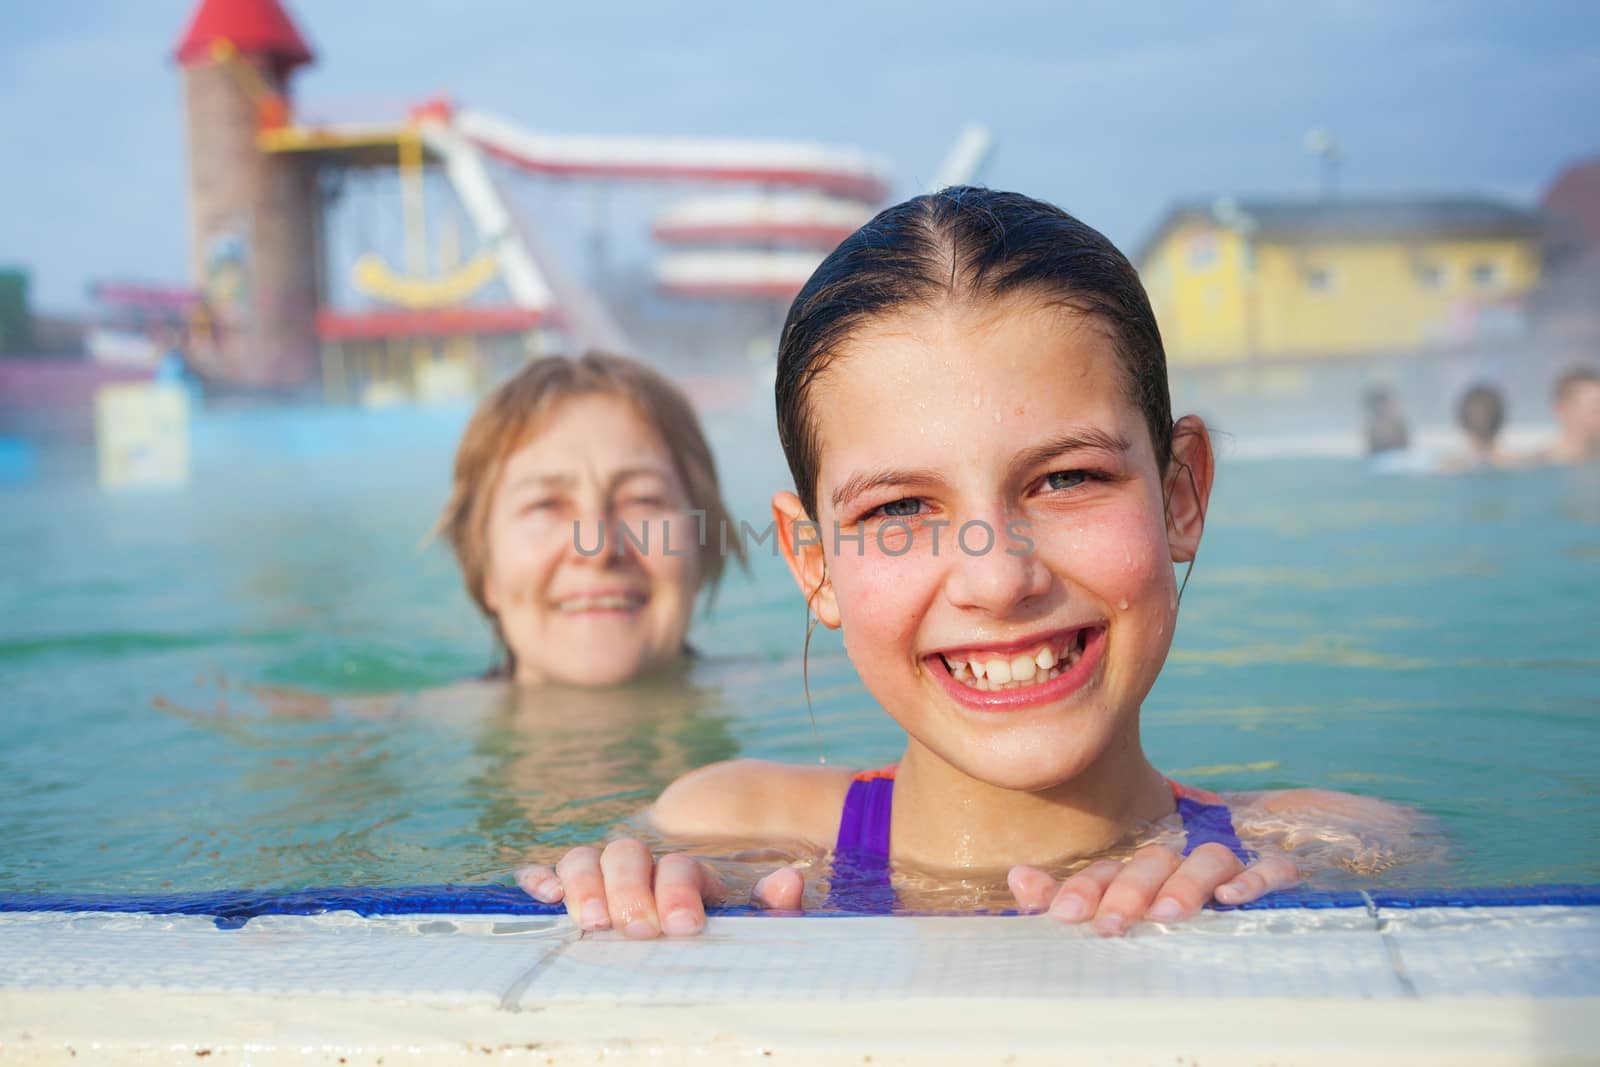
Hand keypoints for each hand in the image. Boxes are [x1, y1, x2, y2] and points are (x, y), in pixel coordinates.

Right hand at [515, 838, 805, 938]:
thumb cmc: (729, 898)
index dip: (678, 892)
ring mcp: (609, 867)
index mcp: (688, 867)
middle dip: (628, 891)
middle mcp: (645, 860)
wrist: (715, 836)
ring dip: (584, 884)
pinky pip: (552, 869)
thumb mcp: (755, 904)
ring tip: (592, 920)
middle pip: (626, 855)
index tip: (683, 926)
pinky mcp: (579, 882)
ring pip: (586, 857)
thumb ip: (772, 899)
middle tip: (636, 928)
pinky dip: (542, 876)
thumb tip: (787, 882)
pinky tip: (544, 894)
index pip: (679, 868)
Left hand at [1007, 842, 1298, 936]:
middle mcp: (1181, 857)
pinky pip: (1271, 867)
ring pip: (1206, 860)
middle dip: (1127, 892)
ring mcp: (1229, 859)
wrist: (1268, 846)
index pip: (1108, 870)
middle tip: (1109, 926)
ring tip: (1167, 914)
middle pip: (1151, 863)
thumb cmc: (1179, 892)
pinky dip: (1254, 879)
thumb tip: (1016, 878)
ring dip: (1185, 885)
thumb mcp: (1128, 901)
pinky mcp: (1276, 864)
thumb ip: (1076, 894)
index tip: (1059, 913)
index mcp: (1142, 866)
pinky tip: (1233, 899)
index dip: (1083, 889)